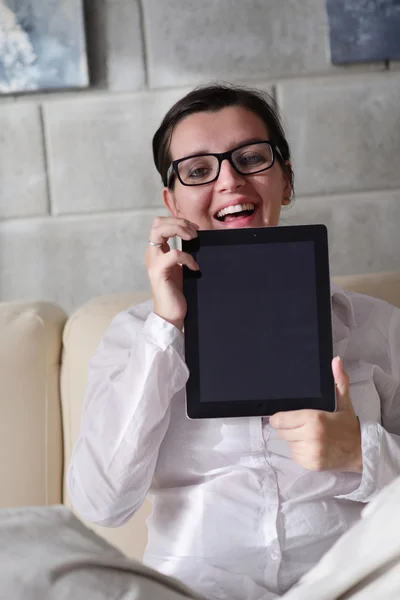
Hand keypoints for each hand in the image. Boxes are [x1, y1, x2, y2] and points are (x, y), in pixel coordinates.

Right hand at [145, 216, 199, 330]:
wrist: (172, 314)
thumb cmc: (178, 292)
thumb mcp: (180, 267)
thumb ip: (182, 253)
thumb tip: (196, 238)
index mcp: (156, 251)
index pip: (159, 224)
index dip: (177, 220)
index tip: (194, 228)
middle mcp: (152, 254)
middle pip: (157, 223)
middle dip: (178, 222)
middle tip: (194, 232)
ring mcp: (153, 263)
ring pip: (159, 232)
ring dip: (179, 230)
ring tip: (193, 239)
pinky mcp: (159, 273)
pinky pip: (173, 255)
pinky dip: (187, 257)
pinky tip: (195, 267)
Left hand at [269, 357, 361, 472]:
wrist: (361, 451)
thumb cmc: (348, 425)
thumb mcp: (343, 401)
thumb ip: (338, 380)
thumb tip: (336, 360)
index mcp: (314, 418)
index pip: (279, 420)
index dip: (278, 418)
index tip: (284, 416)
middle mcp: (310, 436)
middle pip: (281, 432)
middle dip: (287, 428)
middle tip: (301, 425)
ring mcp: (310, 453)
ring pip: (288, 444)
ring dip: (294, 440)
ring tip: (308, 435)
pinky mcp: (311, 465)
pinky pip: (295, 456)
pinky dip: (300, 451)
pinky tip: (312, 446)